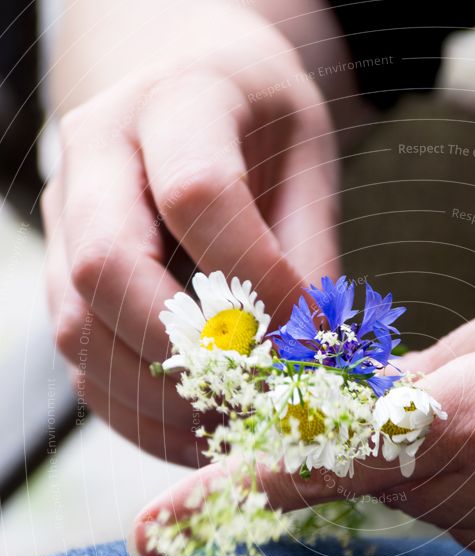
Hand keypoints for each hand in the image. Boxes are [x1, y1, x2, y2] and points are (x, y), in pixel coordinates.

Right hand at [44, 8, 337, 464]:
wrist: (201, 104)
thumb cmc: (268, 138)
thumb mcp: (310, 172)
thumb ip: (309, 259)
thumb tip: (305, 361)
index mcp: (173, 103)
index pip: (197, 195)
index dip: (259, 280)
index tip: (310, 333)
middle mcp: (95, 157)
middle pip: (108, 268)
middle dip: (192, 351)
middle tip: (262, 392)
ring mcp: (65, 221)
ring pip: (80, 330)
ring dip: (163, 398)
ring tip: (238, 423)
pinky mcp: (63, 280)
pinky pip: (83, 364)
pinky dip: (141, 415)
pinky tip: (202, 432)